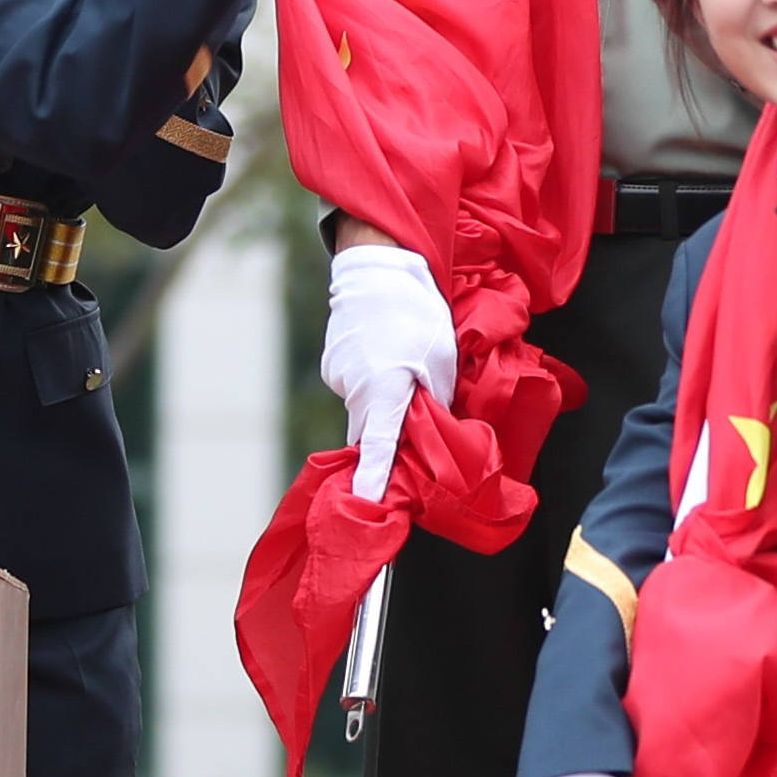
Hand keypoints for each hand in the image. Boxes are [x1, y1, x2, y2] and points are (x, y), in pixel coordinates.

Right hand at [321, 242, 457, 503]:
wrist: (377, 267)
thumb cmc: (415, 313)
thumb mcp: (443, 360)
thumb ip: (435, 401)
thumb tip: (430, 429)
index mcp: (385, 392)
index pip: (379, 450)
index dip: (374, 482)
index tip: (364, 509)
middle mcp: (355, 391)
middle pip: (370, 434)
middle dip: (388, 442)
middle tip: (412, 434)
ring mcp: (339, 377)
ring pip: (365, 408)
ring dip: (383, 403)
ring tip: (405, 366)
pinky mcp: (333, 364)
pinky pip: (356, 385)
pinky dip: (372, 380)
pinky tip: (386, 353)